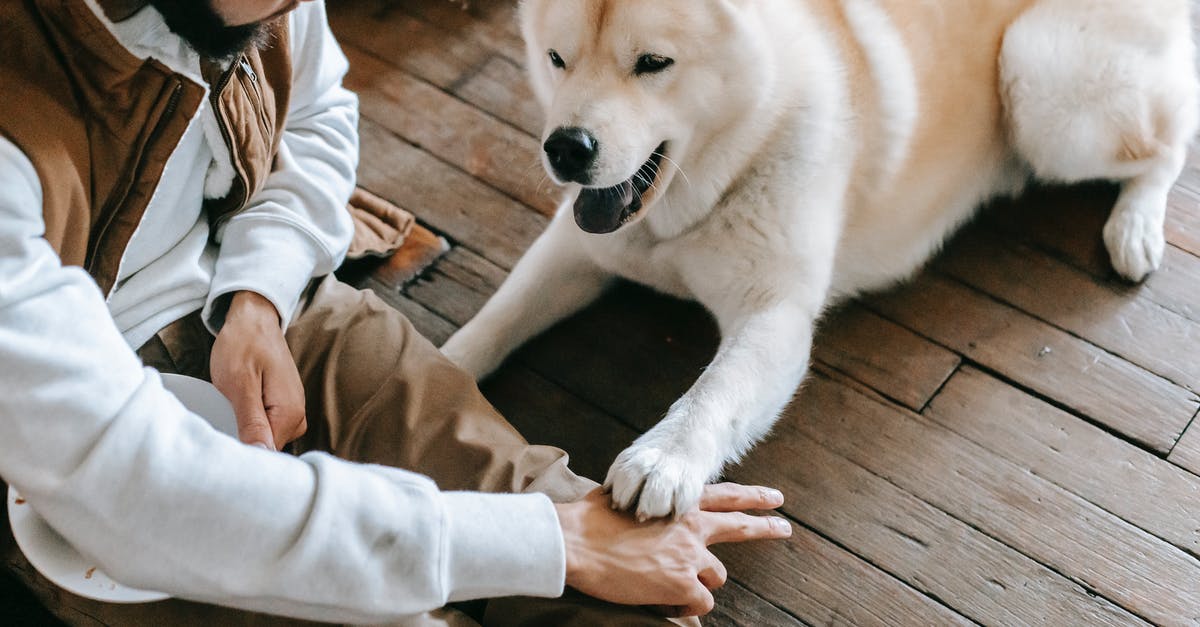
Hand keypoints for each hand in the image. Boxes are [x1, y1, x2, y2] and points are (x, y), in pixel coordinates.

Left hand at [210, 291, 305, 449]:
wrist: (253, 319)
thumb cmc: (243, 345)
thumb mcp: (239, 384)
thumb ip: (252, 422)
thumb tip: (261, 454)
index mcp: (289, 414)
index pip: (268, 455)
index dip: (243, 454)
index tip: (221, 447)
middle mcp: (297, 417)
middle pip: (268, 450)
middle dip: (244, 442)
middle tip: (221, 421)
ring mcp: (292, 412)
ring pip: (266, 439)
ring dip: (245, 431)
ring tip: (229, 409)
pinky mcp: (284, 407)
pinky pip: (267, 427)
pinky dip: (250, 422)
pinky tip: (237, 408)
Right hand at [554, 483, 790, 617]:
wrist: (577, 542)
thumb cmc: (589, 519)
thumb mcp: (625, 496)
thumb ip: (645, 501)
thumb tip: (637, 503)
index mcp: (677, 503)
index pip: (724, 495)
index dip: (751, 497)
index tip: (774, 498)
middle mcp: (691, 527)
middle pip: (739, 527)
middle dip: (765, 527)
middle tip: (785, 528)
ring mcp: (690, 556)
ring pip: (715, 577)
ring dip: (697, 583)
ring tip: (666, 584)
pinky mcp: (682, 583)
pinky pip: (699, 603)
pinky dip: (684, 606)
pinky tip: (662, 601)